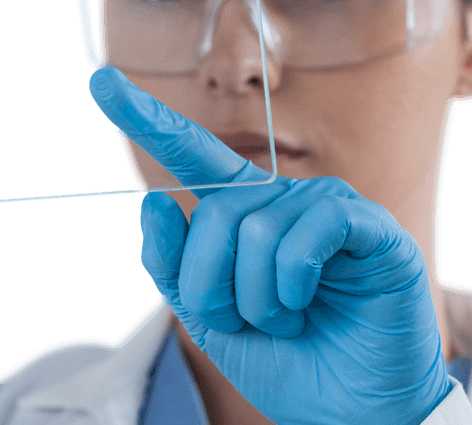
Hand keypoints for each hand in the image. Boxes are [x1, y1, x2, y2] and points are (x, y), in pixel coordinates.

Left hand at [90, 67, 451, 424]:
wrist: (351, 411)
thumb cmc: (285, 357)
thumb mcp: (207, 317)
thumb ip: (173, 265)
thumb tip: (154, 201)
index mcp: (243, 211)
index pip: (189, 153)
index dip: (146, 117)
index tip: (101, 81)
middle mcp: (282, 197)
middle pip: (213, 216)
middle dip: (214, 288)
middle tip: (246, 322)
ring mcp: (327, 205)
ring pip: (256, 232)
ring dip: (259, 299)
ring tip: (287, 320)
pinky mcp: (371, 225)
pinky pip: (311, 229)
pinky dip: (294, 280)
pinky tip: (308, 301)